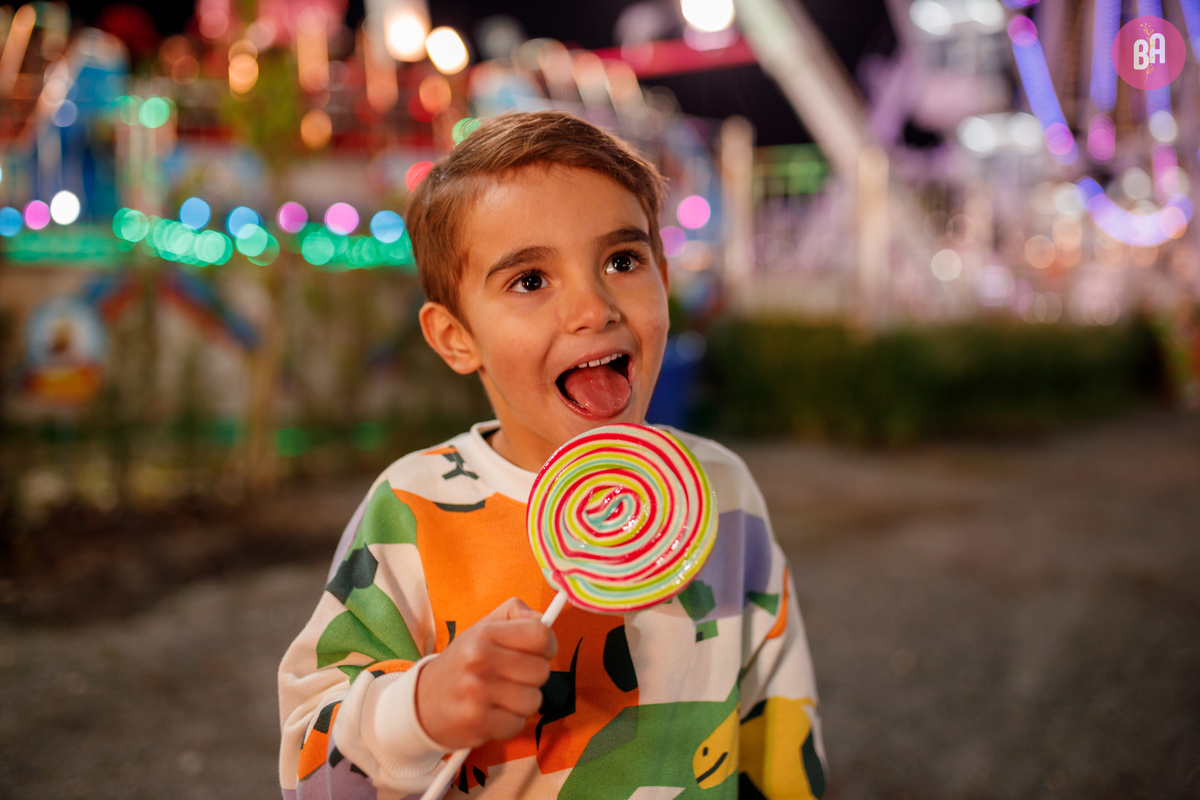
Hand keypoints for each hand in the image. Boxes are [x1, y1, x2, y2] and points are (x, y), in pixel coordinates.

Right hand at [415, 597, 556, 749]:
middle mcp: (479, 660)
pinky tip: (492, 713)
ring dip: (522, 702)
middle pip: (541, 670)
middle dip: (532, 677)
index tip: (539, 652)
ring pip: (534, 700)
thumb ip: (514, 615)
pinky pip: (518, 724)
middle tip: (512, 678)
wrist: (421, 702)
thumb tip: (546, 619)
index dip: (547, 645)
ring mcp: (477, 692)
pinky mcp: (477, 722)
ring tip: (501, 697)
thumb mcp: (482, 629)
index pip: (540, 634)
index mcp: (484, 634)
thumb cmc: (462, 664)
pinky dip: (509, 722)